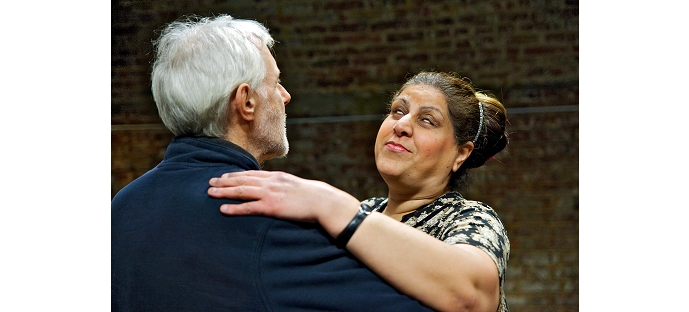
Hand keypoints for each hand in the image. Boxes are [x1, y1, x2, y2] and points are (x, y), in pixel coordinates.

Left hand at [208, 171, 360, 236]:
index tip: (222, 175)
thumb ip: (282, 185)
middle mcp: (270, 182)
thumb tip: (274, 188)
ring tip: (210, 193)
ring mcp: (270, 194)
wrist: (322, 201)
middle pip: (242, 179)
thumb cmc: (311, 196)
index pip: (251, 173)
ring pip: (241, 190)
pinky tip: (223, 209)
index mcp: (276, 177)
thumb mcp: (294, 185)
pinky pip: (249, 207)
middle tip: (210, 182)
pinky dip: (234, 208)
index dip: (234, 174)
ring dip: (224, 191)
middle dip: (224, 181)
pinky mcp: (271, 207)